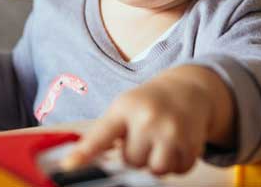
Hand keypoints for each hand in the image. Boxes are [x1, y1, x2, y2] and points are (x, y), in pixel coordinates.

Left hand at [61, 65, 234, 175]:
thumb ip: (103, 135)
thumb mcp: (123, 108)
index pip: (101, 134)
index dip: (84, 152)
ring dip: (156, 161)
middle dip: (137, 153)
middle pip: (132, 161)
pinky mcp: (192, 143)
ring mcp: (172, 131)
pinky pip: (178, 171)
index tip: (68, 165)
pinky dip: (177, 163)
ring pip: (155, 169)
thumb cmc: (148, 103)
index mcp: (124, 108)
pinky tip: (176, 144)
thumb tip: (75, 163)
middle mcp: (148, 118)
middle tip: (145, 134)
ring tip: (159, 141)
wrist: (188, 89)